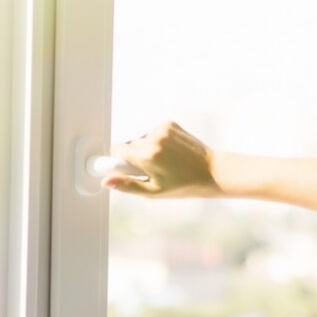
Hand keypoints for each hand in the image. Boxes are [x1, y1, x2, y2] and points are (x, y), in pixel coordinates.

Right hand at [104, 120, 220, 198]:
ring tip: (165, 162)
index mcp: (147, 156)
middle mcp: (153, 139)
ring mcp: (162, 129)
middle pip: (129, 145)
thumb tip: (105, 181)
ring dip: (147, 148)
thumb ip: (127, 185)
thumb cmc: (183, 185)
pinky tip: (171, 152)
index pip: (117, 150)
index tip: (125, 168)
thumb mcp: (153, 192)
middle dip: (135, 156)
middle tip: (152, 170)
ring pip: (142, 138)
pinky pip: (153, 132)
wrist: (211, 171)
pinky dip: (158, 141)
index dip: (119, 160)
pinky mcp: (170, 123)